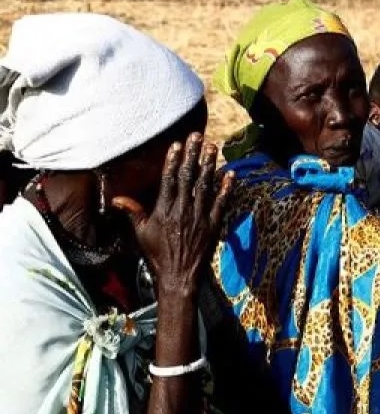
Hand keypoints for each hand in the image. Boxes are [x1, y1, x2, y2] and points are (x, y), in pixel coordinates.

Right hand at [111, 134, 232, 297]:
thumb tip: (116, 198)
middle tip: (198, 136)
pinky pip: (222, 203)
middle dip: (193, 155)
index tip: (177, 144)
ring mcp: (200, 217)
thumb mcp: (140, 234)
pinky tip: (230, 174)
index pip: (169, 179)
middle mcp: (182, 210)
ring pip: (206, 186)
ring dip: (210, 165)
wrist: (178, 277)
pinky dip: (227, 188)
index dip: (173, 160)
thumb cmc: (157, 255)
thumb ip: (133, 212)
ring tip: (213, 147)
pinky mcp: (214, 226)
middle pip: (188, 177)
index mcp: (163, 210)